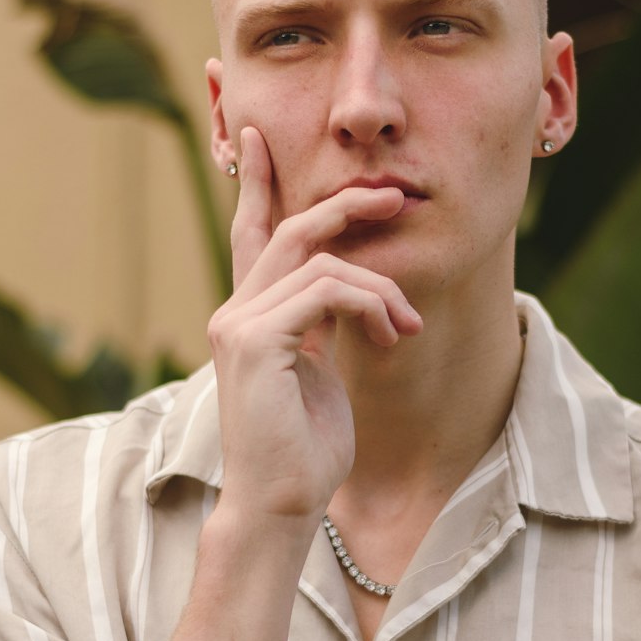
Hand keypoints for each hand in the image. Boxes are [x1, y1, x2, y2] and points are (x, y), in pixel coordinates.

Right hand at [207, 127, 421, 521]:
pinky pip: (326, 289)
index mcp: (249, 316)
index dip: (258, 183)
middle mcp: (234, 311)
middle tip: (395, 197)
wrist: (279, 505)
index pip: (251, 233)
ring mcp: (238, 323)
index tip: (257, 135)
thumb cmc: (304, 451)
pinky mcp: (254, 340)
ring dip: (380, 286)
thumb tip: (352, 293)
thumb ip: (322, 325)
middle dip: (347, 205)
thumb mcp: (319, 373)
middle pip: (291, 229)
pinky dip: (370, 304)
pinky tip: (392, 335)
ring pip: (320, 259)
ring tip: (407, 324)